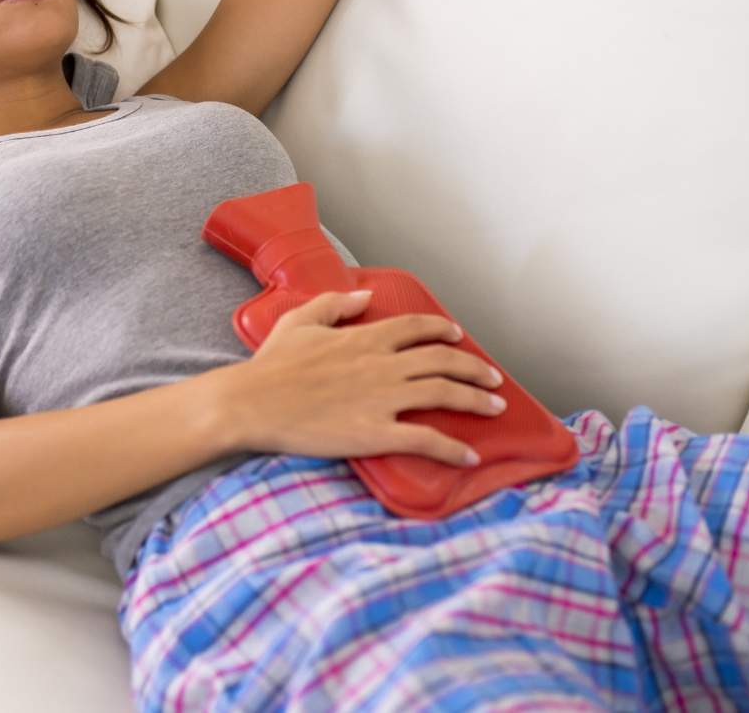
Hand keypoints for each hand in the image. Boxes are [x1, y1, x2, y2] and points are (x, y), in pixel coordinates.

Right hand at [217, 290, 505, 464]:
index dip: (443, 331)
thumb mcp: (299, 320)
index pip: (417, 328)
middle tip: (493, 378)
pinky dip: (453, 448)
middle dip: (474, 368)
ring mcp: (382, 399)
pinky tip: (470, 455)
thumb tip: (366, 294)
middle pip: (443, 361)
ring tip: (496, 407)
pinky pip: (426, 440)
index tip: (458, 337)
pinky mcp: (376, 433)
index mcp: (365, 337)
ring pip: (444, 394)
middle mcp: (382, 365)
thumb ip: (336, 304)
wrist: (252, 403)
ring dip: (476, 400)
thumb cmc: (271, 365)